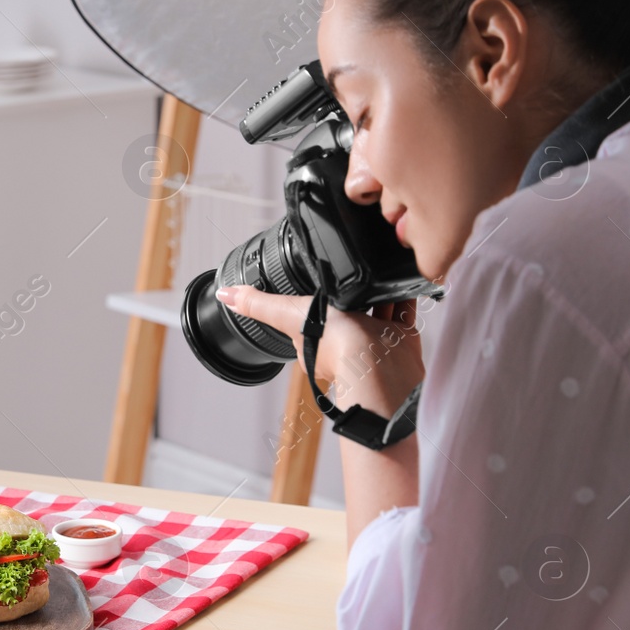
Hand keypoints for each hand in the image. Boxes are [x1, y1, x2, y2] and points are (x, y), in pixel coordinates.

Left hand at [217, 286, 425, 417]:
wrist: (379, 362)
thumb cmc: (335, 345)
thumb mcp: (287, 314)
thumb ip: (258, 305)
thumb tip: (225, 294)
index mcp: (315, 337)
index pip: (310, 314)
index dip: (311, 299)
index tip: (315, 279)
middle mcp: (346, 338)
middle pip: (345, 309)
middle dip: (349, 292)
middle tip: (350, 268)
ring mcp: (375, 338)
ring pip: (376, 308)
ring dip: (376, 291)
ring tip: (375, 267)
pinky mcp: (400, 336)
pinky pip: (403, 311)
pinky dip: (404, 295)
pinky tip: (401, 278)